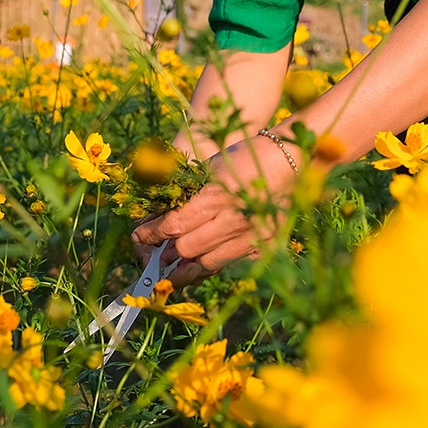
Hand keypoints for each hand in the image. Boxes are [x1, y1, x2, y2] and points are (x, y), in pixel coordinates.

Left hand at [132, 134, 297, 282]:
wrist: (287, 161)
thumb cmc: (243, 158)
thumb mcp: (209, 168)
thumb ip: (186, 194)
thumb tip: (158, 218)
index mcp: (216, 197)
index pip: (174, 225)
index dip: (153, 234)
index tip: (141, 236)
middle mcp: (233, 221)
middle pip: (187, 249)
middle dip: (168, 253)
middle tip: (158, 254)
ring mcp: (250, 237)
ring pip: (207, 263)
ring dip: (188, 266)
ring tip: (175, 268)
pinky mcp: (263, 247)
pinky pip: (230, 265)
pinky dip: (213, 264)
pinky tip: (203, 262)